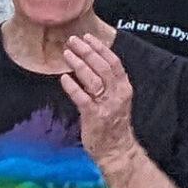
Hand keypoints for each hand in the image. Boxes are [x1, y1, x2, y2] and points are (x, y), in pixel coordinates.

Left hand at [61, 31, 137, 165]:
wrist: (117, 150)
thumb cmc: (114, 123)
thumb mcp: (117, 99)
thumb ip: (108, 83)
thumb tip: (91, 63)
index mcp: (124, 88)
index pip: (114, 62)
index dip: (100, 48)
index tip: (88, 37)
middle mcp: (117, 94)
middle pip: (103, 67)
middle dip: (87, 51)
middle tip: (72, 41)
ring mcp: (106, 105)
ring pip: (93, 79)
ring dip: (78, 64)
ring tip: (67, 53)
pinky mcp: (94, 116)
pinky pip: (82, 98)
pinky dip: (72, 86)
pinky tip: (64, 78)